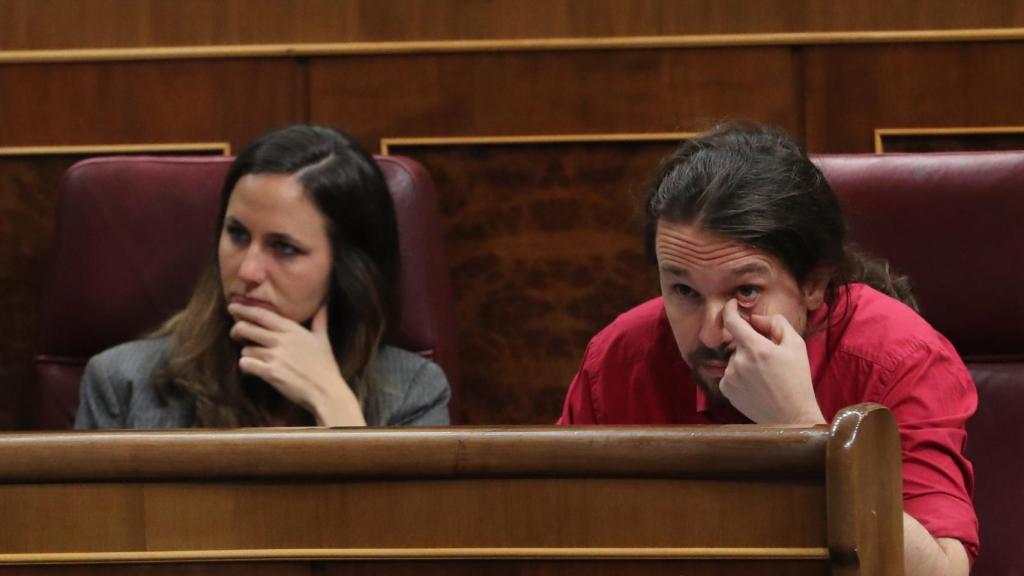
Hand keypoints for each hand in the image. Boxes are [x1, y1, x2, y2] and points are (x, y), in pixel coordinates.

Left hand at [228, 303, 365, 426]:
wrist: (326, 391)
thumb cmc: (325, 365)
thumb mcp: (323, 339)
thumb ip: (320, 320)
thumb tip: (324, 302)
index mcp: (293, 329)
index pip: (262, 315)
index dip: (245, 309)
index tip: (232, 306)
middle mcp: (281, 340)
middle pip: (247, 328)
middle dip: (237, 330)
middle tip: (236, 334)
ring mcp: (275, 356)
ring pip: (245, 349)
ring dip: (246, 354)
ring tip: (252, 358)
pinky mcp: (270, 373)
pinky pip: (246, 364)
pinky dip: (246, 366)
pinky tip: (251, 369)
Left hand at [718, 299, 825, 424]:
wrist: (790, 417)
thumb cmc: (797, 380)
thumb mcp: (796, 345)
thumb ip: (776, 323)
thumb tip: (755, 319)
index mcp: (756, 348)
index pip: (732, 321)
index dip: (729, 309)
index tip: (731, 304)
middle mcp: (738, 361)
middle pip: (739, 343)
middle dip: (752, 345)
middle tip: (771, 359)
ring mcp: (730, 376)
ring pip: (735, 359)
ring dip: (747, 361)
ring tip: (766, 377)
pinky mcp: (726, 390)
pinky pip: (730, 374)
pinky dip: (740, 375)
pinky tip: (756, 385)